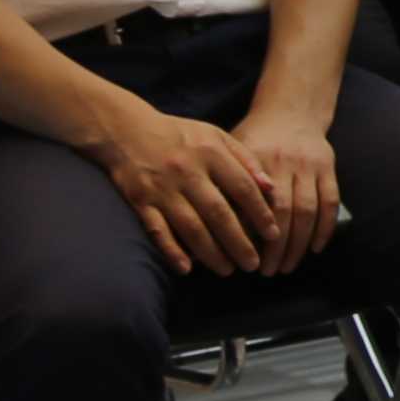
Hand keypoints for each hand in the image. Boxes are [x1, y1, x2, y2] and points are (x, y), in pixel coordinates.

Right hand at [91, 102, 280, 276]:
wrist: (126, 131)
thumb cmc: (180, 136)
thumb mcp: (216, 137)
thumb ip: (246, 160)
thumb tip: (271, 188)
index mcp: (211, 153)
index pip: (242, 188)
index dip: (260, 214)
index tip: (273, 235)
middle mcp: (188, 172)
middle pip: (219, 213)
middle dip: (239, 242)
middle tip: (253, 264)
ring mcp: (163, 189)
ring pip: (190, 227)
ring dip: (211, 253)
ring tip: (227, 270)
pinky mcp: (141, 202)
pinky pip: (158, 231)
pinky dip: (171, 251)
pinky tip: (187, 269)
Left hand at [230, 104, 345, 268]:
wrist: (290, 110)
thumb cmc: (254, 137)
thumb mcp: (232, 151)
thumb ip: (226, 183)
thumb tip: (214, 226)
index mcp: (257, 159)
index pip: (254, 204)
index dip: (251, 234)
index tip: (243, 258)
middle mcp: (285, 162)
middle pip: (283, 212)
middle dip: (276, 248)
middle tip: (267, 272)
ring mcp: (309, 165)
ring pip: (307, 210)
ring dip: (299, 244)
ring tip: (288, 266)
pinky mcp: (328, 167)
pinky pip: (330, 201)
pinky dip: (325, 227)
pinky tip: (315, 248)